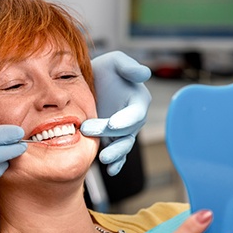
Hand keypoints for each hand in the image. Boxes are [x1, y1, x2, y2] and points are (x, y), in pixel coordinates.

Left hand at [81, 51, 151, 175]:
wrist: (89, 84)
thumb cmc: (104, 70)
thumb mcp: (115, 62)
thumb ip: (128, 67)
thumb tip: (144, 74)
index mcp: (138, 100)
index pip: (135, 113)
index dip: (126, 119)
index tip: (113, 124)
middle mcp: (133, 119)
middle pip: (127, 132)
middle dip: (112, 136)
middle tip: (89, 131)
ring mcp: (123, 132)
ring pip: (123, 146)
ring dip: (115, 154)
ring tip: (104, 159)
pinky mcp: (112, 140)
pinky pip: (117, 154)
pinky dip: (116, 163)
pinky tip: (110, 170)